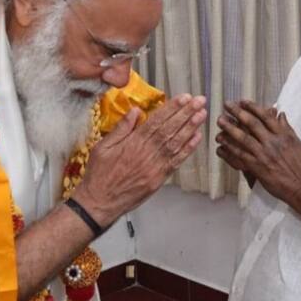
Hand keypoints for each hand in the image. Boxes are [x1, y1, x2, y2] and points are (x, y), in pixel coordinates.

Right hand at [74, 94, 206, 225]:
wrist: (99, 202)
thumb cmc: (99, 175)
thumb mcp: (102, 147)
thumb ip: (121, 128)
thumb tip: (136, 111)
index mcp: (133, 143)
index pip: (157, 120)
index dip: (172, 108)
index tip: (184, 98)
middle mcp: (147, 153)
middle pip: (170, 129)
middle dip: (186, 113)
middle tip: (200, 101)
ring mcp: (155, 167)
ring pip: (176, 143)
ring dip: (191, 128)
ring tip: (202, 114)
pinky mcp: (159, 179)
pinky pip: (176, 161)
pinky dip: (188, 149)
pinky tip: (197, 138)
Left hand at [215, 101, 300, 204]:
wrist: (300, 185)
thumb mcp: (297, 143)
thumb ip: (286, 128)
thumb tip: (280, 114)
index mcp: (282, 135)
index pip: (265, 117)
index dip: (253, 107)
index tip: (243, 101)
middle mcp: (272, 143)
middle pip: (252, 124)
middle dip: (238, 113)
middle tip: (227, 105)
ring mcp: (263, 154)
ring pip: (243, 138)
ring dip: (230, 128)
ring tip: (220, 121)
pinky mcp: (256, 167)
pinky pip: (240, 155)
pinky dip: (229, 148)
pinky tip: (221, 144)